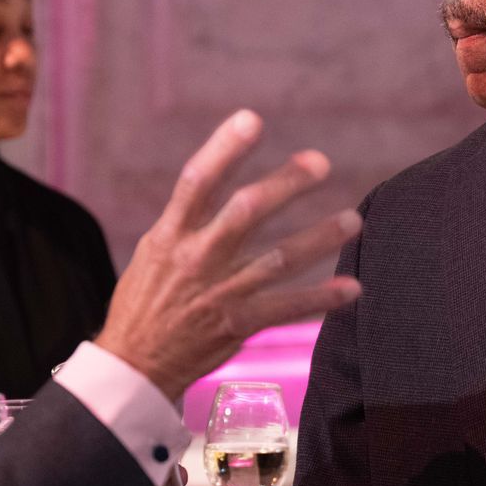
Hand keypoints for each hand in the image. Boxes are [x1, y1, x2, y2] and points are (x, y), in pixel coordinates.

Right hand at [97, 110, 361, 402]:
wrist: (132, 366)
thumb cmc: (143, 304)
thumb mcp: (152, 253)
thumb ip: (187, 221)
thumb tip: (220, 185)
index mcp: (170, 236)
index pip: (196, 182)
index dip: (223, 148)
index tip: (251, 119)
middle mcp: (196, 258)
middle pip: (246, 211)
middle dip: (286, 184)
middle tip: (319, 162)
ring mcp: (220, 292)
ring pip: (279, 259)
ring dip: (319, 238)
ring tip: (353, 220)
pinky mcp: (238, 324)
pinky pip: (287, 308)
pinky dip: (321, 298)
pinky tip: (352, 289)